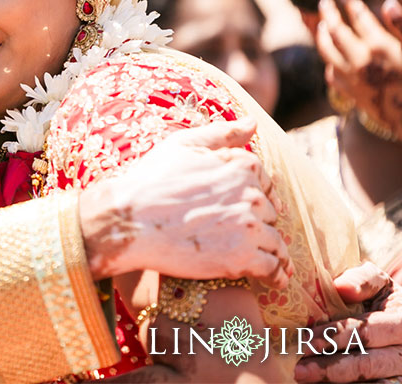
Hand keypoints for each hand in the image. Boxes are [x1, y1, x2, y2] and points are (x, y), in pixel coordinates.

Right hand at [78, 116, 291, 288]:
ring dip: (273, 252)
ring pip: (275, 242)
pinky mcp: (242, 258)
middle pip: (269, 214)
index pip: (266, 184)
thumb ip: (222, 134)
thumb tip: (253, 122)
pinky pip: (272, 269)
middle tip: (245, 235)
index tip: (245, 209)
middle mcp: (253, 195)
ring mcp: (249, 227)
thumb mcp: (181, 145)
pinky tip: (275, 281)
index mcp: (242, 165)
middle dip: (261, 223)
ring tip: (270, 263)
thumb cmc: (149, 181)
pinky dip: (276, 276)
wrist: (127, 220)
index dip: (255, 197)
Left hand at [295, 280, 401, 381]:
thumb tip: (341, 288)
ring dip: (336, 382)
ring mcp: (399, 372)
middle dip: (332, 368)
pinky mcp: (393, 382)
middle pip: (368, 364)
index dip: (336, 336)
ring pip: (372, 383)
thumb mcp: (378, 284)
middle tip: (299, 370)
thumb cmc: (381, 300)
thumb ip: (363, 281)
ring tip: (305, 379)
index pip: (367, 331)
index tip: (307, 341)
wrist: (399, 320)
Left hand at [316, 0, 401, 136]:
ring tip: (321, 26)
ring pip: (327, 52)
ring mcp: (352, 78)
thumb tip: (388, 2)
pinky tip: (331, 58)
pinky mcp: (352, 93)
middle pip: (336, 32)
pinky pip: (332, 74)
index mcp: (379, 47)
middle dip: (329, 14)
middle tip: (324, 2)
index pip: (359, 18)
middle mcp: (360, 61)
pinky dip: (329, 62)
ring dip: (322, 36)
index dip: (351, 4)